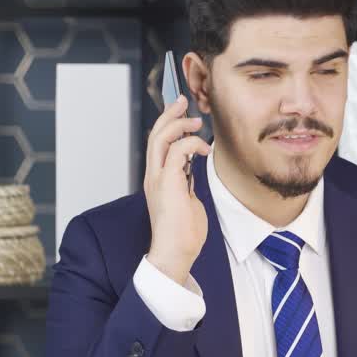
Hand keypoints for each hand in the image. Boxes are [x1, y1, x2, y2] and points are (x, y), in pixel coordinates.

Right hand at [144, 95, 210, 284]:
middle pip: (155, 135)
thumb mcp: (187, 201)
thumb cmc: (183, 234)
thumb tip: (192, 172)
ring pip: (160, 139)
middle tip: (183, 102)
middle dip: (169, 115)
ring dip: (179, 125)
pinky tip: (202, 149)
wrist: (175, 253)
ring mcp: (158, 179)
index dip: (166, 124)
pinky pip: (176, 152)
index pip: (157, 144)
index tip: (180, 112)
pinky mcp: (167, 184)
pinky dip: (190, 143)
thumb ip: (186, 183)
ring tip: (196, 122)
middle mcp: (153, 176)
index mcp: (157, 179)